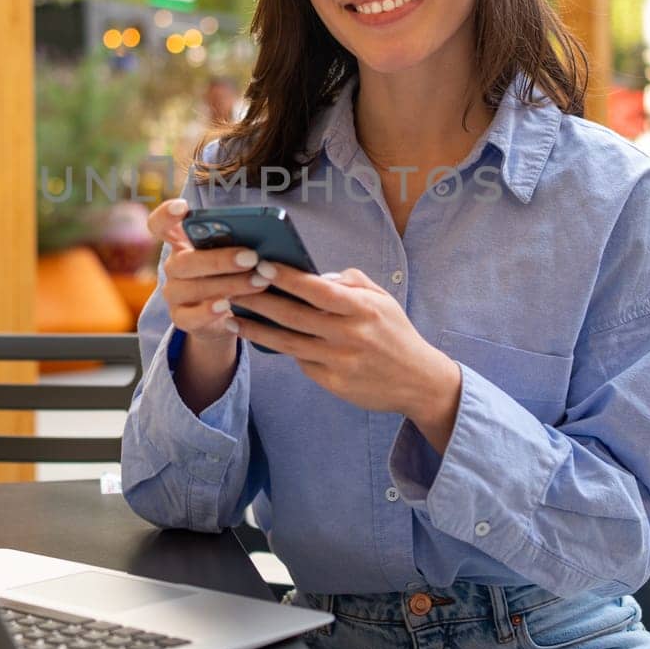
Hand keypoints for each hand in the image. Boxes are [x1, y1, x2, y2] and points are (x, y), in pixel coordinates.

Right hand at [146, 199, 270, 345]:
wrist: (225, 316)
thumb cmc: (233, 273)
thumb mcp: (234, 253)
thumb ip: (238, 241)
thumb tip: (266, 234)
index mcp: (181, 242)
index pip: (160, 224)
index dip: (166, 214)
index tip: (183, 206)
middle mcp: (173, 266)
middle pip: (184, 260)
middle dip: (220, 259)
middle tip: (252, 257)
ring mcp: (173, 293)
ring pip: (191, 288)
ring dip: (228, 285)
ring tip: (258, 282)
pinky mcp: (180, 318)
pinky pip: (190, 316)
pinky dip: (208, 312)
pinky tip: (228, 307)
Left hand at [230, 266, 463, 451]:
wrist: (418, 381)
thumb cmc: (395, 333)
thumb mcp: (382, 299)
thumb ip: (351, 282)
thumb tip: (317, 275)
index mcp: (363, 309)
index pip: (319, 290)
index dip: (288, 277)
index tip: (261, 265)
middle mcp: (350, 336)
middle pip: (295, 316)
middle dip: (259, 300)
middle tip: (231, 287)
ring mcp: (340, 362)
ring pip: (288, 343)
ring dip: (256, 330)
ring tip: (230, 317)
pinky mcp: (333, 384)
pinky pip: (301, 362)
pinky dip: (280, 348)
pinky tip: (258, 338)